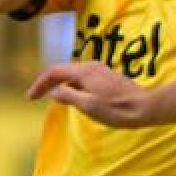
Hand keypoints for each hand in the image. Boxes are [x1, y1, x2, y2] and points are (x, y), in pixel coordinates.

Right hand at [27, 62, 155, 127]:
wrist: (145, 107)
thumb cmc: (117, 109)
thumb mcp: (88, 105)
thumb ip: (68, 96)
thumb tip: (54, 92)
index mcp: (84, 71)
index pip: (54, 72)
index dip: (40, 84)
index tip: (30, 97)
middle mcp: (92, 66)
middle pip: (63, 71)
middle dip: (48, 83)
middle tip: (35, 97)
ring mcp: (101, 71)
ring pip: (74, 75)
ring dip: (61, 85)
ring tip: (52, 99)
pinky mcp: (107, 77)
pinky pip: (84, 79)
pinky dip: (73, 87)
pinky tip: (74, 99)